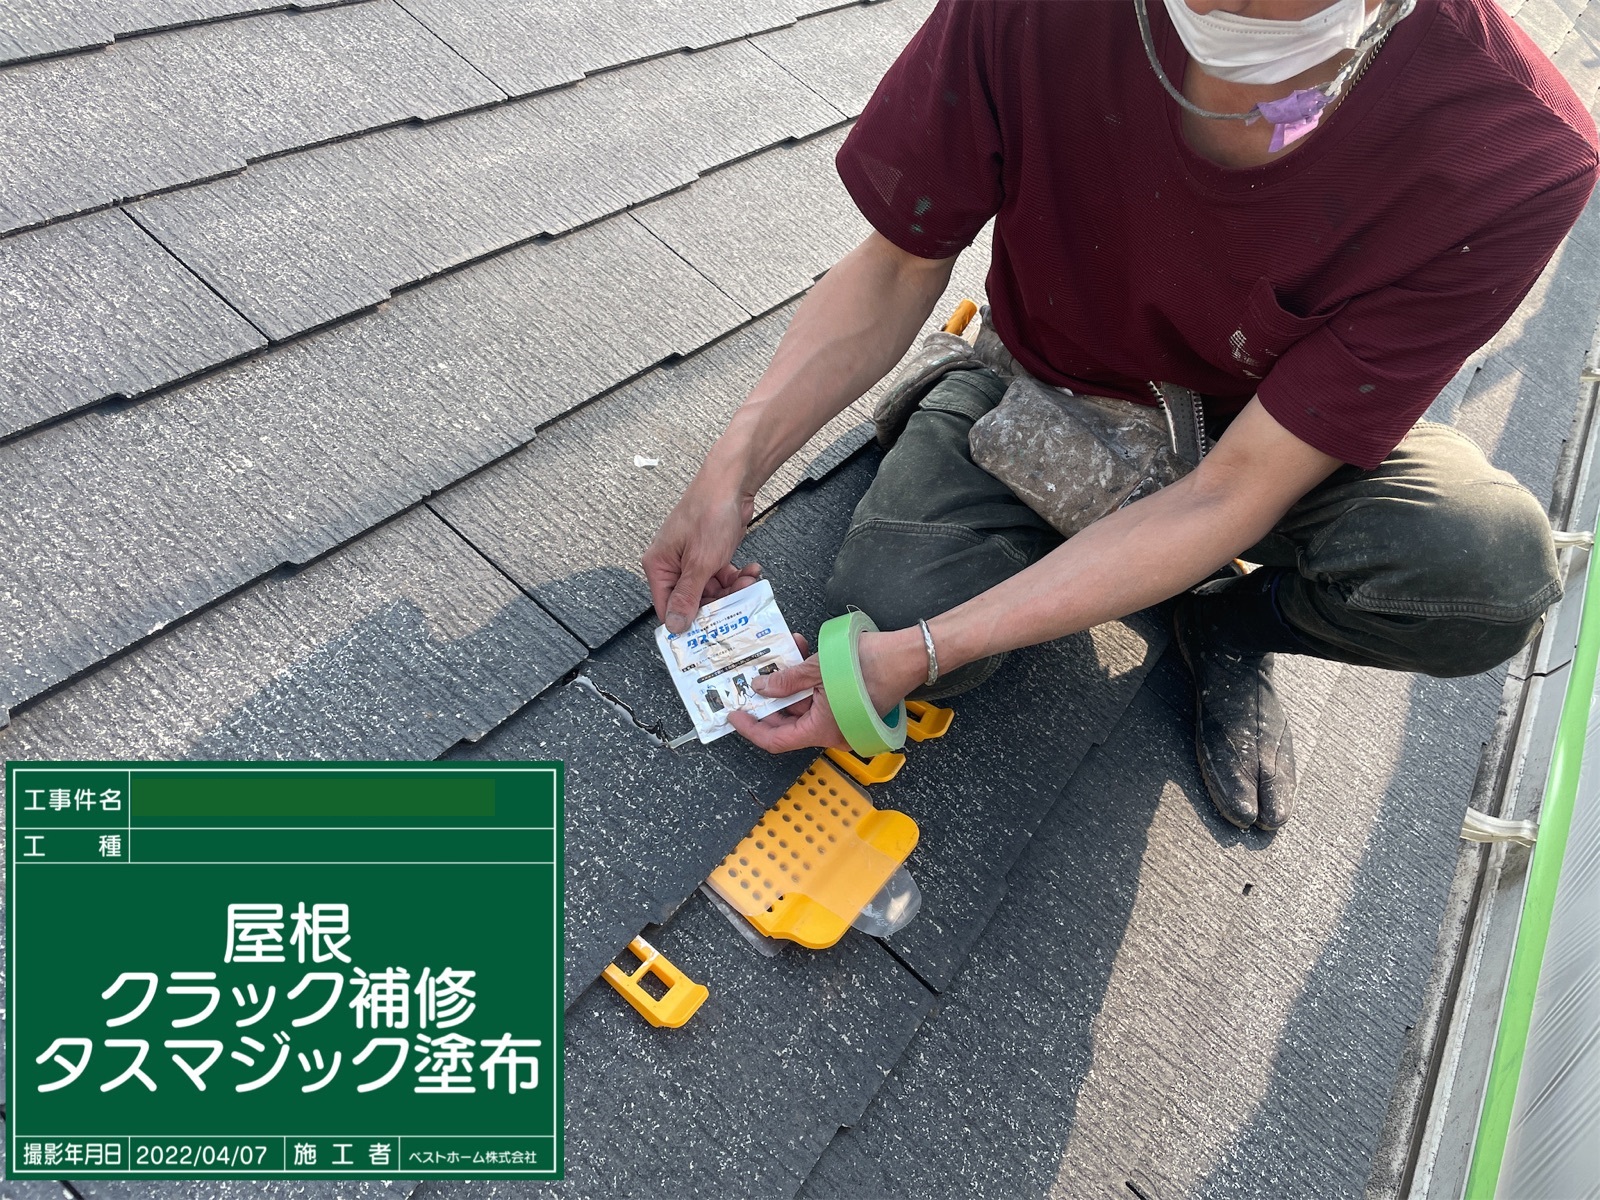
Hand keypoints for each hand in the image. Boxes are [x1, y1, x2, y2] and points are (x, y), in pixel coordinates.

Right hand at [642, 477, 759, 633]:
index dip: (688, 622)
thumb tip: (674, 625)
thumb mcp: (701, 562)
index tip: (709, 632)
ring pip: (711, 590)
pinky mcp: (709, 554)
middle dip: (719, 602)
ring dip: (732, 589)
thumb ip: (688, 596)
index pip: (667, 607)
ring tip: (748, 581)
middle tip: (739, 600)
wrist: (731, 483)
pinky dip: (736, 577)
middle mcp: (672, 565)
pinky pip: (720, 576)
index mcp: (659, 566)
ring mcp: (691, 559)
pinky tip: (750, 570)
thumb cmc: (709, 513)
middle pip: (693, 601)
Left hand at [728, 629, 925, 753]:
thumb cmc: (870, 664)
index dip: (751, 729)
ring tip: (779, 657)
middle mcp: (832, 733)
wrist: (909, 656)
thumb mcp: (818, 669)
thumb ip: (786, 681)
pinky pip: (819, 699)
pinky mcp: (849, 708)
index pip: (776, 740)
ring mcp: (842, 721)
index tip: (734, 715)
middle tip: (750, 682)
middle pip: (788, 723)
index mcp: (822, 731)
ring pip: (803, 707)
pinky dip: (807, 681)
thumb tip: (761, 688)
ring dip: (789, 683)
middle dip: (769, 700)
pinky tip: (800, 654)